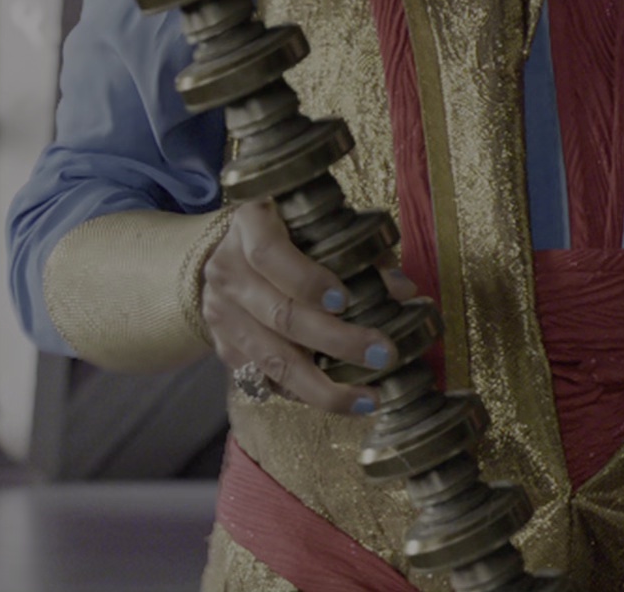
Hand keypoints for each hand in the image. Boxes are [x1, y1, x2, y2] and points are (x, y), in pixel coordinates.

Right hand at [203, 197, 401, 414]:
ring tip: (367, 399)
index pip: (268, 254)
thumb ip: (361, 252)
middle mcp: (227, 271)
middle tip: (383, 356)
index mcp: (249, 225)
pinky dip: (303, 392)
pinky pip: (265, 378)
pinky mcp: (224, 347)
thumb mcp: (320, 225)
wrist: (231, 253)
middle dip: (336, 341)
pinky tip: (338, 399)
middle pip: (279, 315)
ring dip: (323, 386)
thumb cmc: (291, 233)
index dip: (306, 279)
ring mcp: (221, 313)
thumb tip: (402, 290)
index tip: (345, 301)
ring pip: (271, 359)